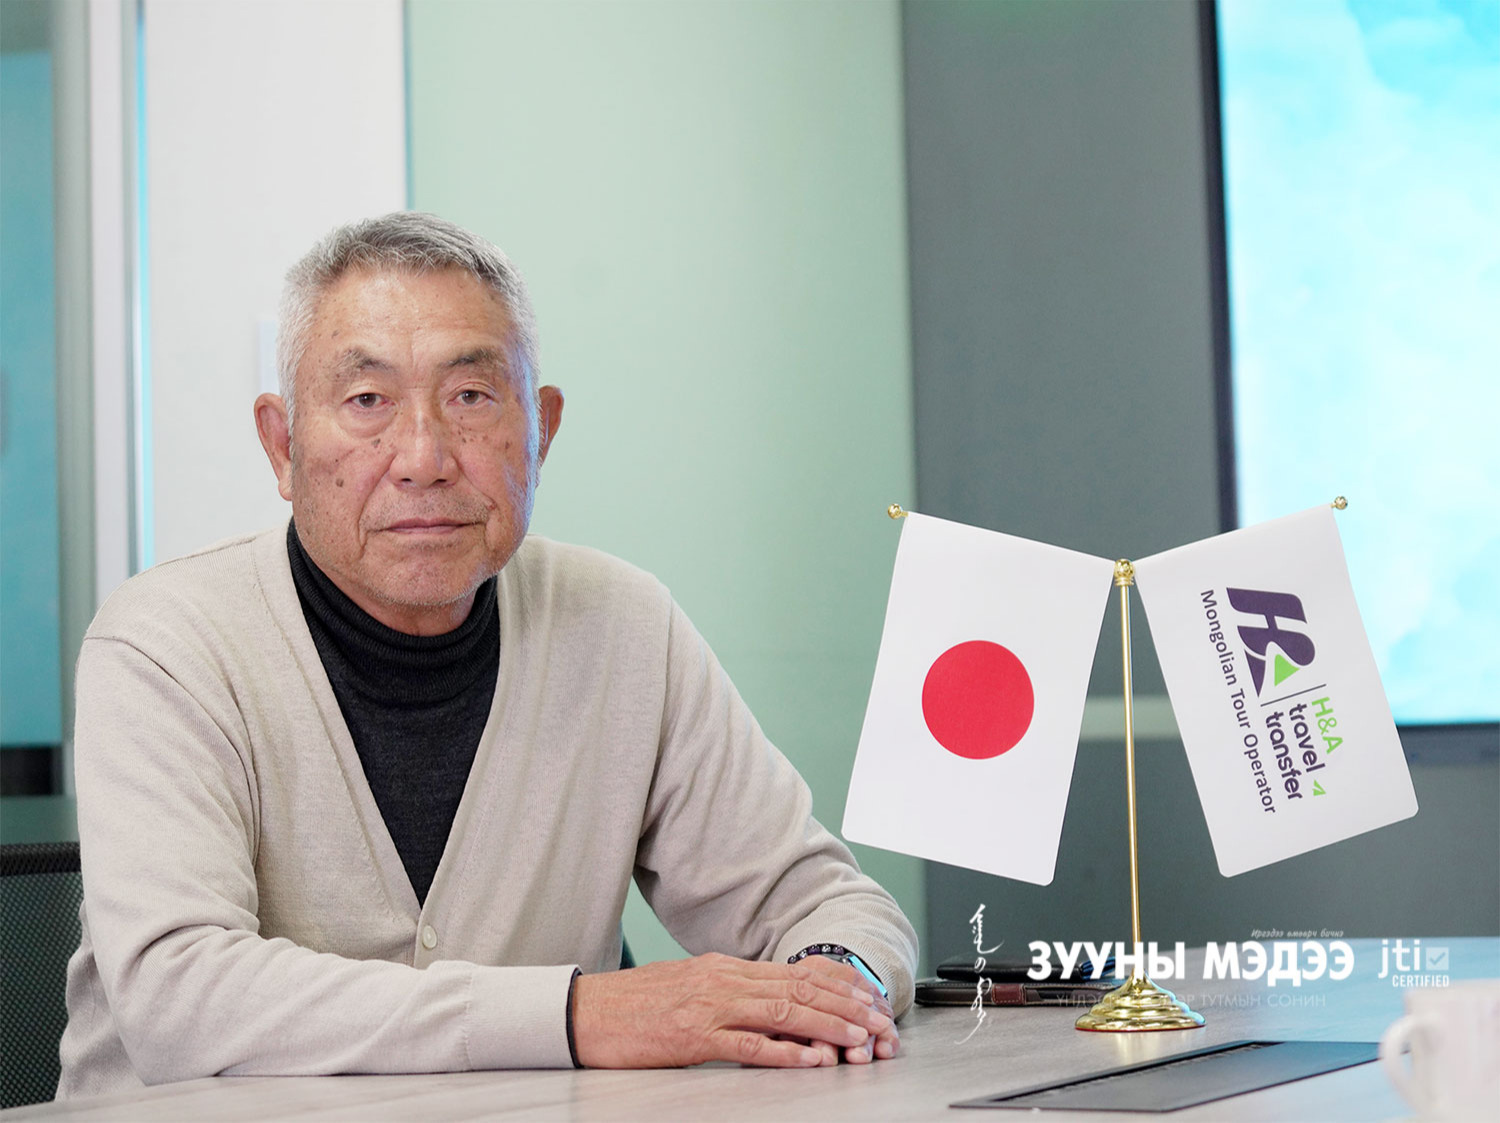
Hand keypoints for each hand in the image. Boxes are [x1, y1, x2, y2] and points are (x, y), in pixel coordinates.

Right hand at [571, 952, 891, 1067]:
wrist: (586, 1012)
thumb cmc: (635, 1006)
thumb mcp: (691, 988)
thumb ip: (733, 993)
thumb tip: (775, 1005)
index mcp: (726, 967)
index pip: (796, 970)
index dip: (839, 983)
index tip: (871, 997)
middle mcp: (724, 979)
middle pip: (800, 987)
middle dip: (848, 1005)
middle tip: (881, 1021)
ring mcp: (710, 1005)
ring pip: (784, 1010)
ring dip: (829, 1026)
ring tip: (861, 1039)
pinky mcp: (693, 1036)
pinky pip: (748, 1043)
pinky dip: (784, 1051)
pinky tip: (811, 1059)